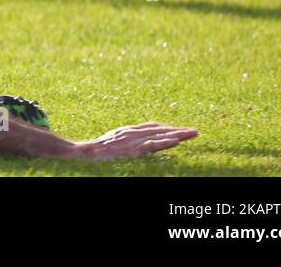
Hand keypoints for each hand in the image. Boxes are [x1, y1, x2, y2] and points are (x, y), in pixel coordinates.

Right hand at [74, 123, 198, 159]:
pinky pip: (151, 145)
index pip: (152, 127)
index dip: (167, 128)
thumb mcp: (112, 142)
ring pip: (160, 135)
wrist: (86, 153)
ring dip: (178, 134)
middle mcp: (132, 132)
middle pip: (160, 129)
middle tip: (194, 131)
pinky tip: (176, 141)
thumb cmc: (96, 151)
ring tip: (193, 133)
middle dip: (178, 129)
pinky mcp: (132, 149)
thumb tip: (133, 144)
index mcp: (128, 131)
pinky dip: (164, 142)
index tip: (180, 130)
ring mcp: (133, 140)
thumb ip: (125, 140)